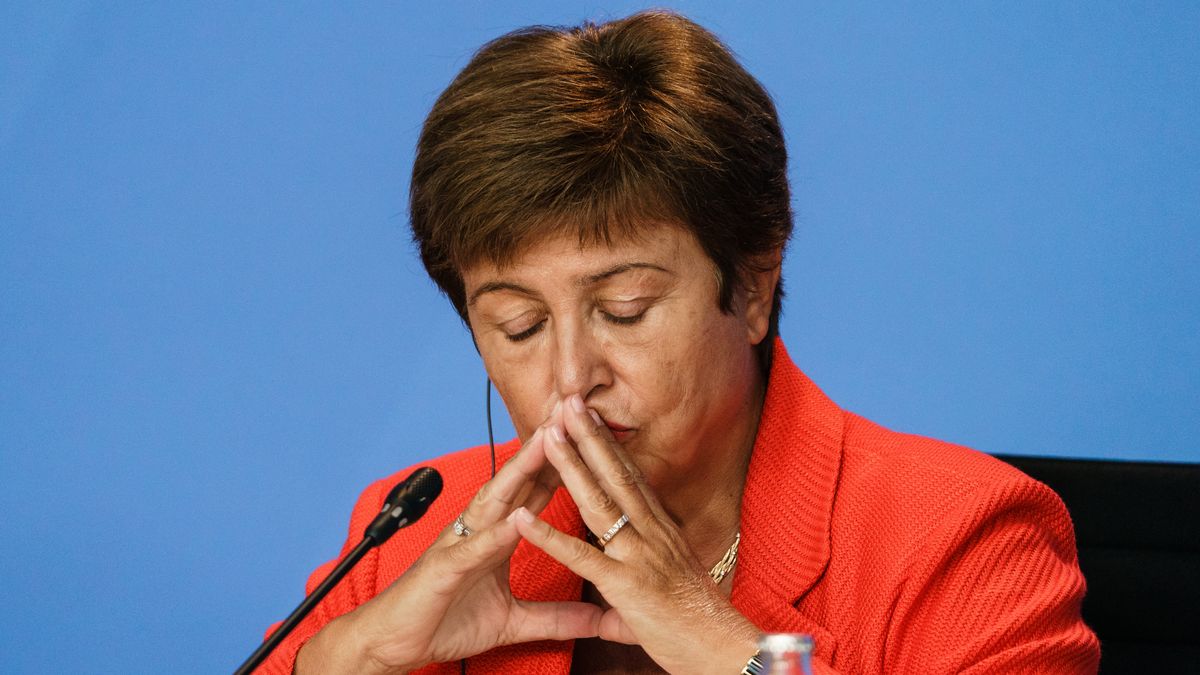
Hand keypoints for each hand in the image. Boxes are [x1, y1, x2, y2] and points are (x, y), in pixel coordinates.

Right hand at [298, 414, 602, 673]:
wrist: (394, 643)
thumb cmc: (446, 622)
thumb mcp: (514, 622)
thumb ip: (556, 617)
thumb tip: (598, 618)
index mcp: (497, 536)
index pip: (535, 491)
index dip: (563, 463)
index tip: (593, 437)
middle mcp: (479, 530)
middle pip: (518, 481)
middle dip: (546, 446)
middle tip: (573, 411)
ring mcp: (460, 544)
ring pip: (495, 499)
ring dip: (521, 469)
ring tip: (548, 440)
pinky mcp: (444, 569)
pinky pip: (472, 548)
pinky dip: (494, 533)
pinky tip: (515, 518)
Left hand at [510, 393, 759, 674]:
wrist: (721, 649)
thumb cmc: (700, 621)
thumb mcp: (674, 579)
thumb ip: (649, 565)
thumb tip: (632, 570)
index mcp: (661, 530)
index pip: (630, 476)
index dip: (608, 443)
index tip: (590, 413)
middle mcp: (650, 533)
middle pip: (615, 475)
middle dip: (589, 436)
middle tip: (567, 400)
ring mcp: (637, 556)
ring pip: (597, 502)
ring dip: (569, 466)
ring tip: (546, 436)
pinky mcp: (624, 585)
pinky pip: (579, 556)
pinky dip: (548, 536)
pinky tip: (521, 518)